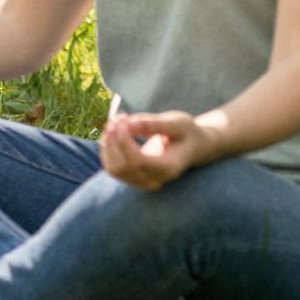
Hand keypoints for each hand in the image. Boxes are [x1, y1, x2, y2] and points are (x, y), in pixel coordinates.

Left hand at [100, 111, 218, 189]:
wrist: (192, 146)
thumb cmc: (187, 132)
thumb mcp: (178, 122)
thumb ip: (154, 123)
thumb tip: (129, 123)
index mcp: (169, 168)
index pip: (139, 162)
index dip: (124, 141)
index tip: (123, 120)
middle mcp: (155, 180)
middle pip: (123, 167)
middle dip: (114, 140)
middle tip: (120, 117)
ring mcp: (143, 182)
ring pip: (113, 169)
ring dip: (108, 143)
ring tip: (117, 121)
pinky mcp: (133, 177)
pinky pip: (111, 167)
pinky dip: (107, 148)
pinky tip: (114, 131)